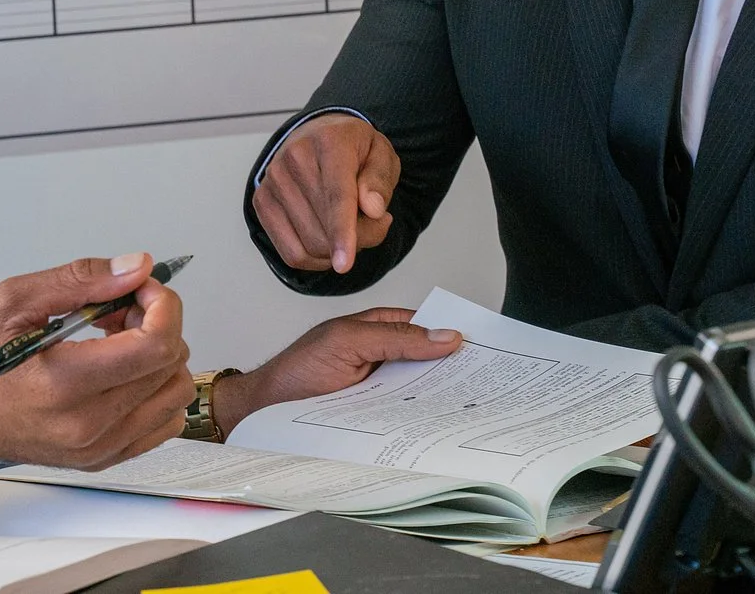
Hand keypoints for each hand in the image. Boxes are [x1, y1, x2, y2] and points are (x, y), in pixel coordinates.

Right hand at [0, 254, 194, 470]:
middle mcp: (88, 426)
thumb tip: (139, 268)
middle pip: (171, 366)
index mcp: (65, 385)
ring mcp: (96, 450)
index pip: (157, 346)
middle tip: (117, 310)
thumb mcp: (14, 300)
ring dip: (160, 358)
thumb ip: (82, 280)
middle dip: (158, 324)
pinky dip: (154, 390)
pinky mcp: (98, 459)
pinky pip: (160, 425)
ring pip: (174, 396)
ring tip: (117, 340)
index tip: (139, 287)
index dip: (162, 305)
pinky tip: (120, 370)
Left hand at [214, 308, 463, 429]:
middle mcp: (384, 357)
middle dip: (454, 371)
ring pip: (419, 391)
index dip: (452, 335)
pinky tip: (438, 427)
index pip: (426, 327)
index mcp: (380, 328)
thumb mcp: (348, 342)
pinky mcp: (376, 417)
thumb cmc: (299, 369)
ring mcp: (381, 389)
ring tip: (473, 407)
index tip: (484, 347)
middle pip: (428, 362)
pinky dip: (420, 420)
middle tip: (489, 382)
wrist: (265, 411)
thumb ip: (395, 339)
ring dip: (440, 399)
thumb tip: (445, 336)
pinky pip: (405, 416)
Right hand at [254, 115, 401, 274]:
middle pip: (325, 229)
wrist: (319, 135)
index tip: (344, 265)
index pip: (337, 196)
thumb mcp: (382, 154)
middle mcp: (294, 157)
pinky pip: (291, 253)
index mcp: (330, 141)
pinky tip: (331, 242)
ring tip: (352, 228)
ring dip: (337, 250)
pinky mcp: (262, 201)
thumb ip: (380, 180)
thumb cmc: (354, 149)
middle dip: (359, 240)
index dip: (343, 232)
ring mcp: (273, 180)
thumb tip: (373, 209)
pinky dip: (316, 260)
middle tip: (376, 223)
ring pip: (308, 246)